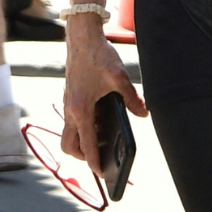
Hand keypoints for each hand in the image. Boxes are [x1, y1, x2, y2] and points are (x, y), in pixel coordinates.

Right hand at [61, 24, 145, 163]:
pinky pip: (73, 122)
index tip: (101, 173)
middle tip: (100, 157)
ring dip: (82, 142)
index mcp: (81, 109)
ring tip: (103, 139)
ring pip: (68, 135)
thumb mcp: (119, 77)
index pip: (86, 144)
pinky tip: (101, 120)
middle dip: (83, 156)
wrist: (82, 39)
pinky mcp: (70, 99)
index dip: (93, 161)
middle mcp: (70, 111)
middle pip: (70, 146)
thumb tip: (143, 114)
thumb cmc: (99, 56)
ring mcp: (68, 105)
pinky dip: (83, 127)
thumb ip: (132, 98)